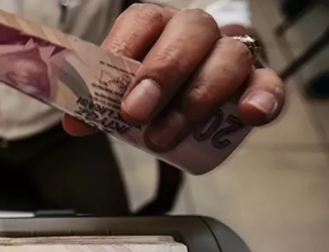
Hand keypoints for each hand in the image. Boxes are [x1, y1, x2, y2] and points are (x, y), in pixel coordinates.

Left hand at [63, 4, 284, 149]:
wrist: (191, 97)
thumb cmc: (153, 92)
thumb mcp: (122, 95)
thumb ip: (100, 104)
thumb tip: (74, 122)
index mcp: (156, 27)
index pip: (142, 21)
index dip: (123, 51)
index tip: (109, 92)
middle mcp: (195, 32)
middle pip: (189, 33)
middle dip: (161, 73)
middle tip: (135, 114)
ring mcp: (230, 54)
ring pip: (228, 58)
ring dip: (197, 99)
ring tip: (165, 137)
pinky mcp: (258, 81)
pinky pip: (269, 82)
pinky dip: (262, 98)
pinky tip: (246, 115)